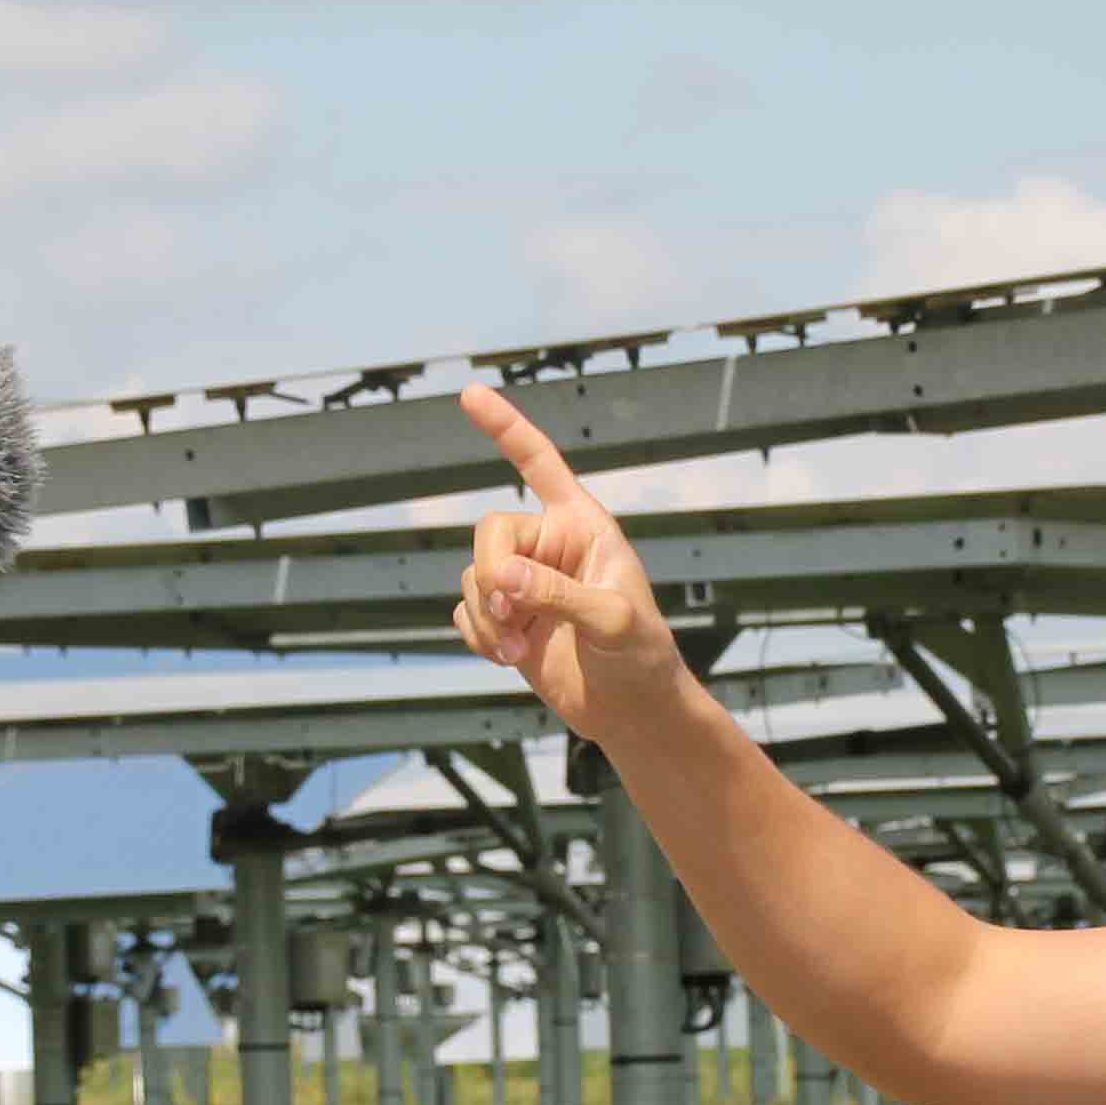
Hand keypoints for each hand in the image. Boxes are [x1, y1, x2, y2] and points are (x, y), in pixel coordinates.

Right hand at [449, 387, 685, 743]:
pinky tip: (506, 657)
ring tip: (516, 650)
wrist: (630, 711)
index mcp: (582, 524)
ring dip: (486, 617)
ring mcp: (523, 583)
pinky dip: (477, 636)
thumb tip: (502, 577)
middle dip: (490, 576)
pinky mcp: (505, 620)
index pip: (538, 464)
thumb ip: (558, 594)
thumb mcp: (613, 619)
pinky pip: (464, 612)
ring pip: (471, 577)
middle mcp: (548, 545)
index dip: (505, 428)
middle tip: (511, 618)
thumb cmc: (640, 656)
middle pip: (489, 532)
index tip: (469, 394)